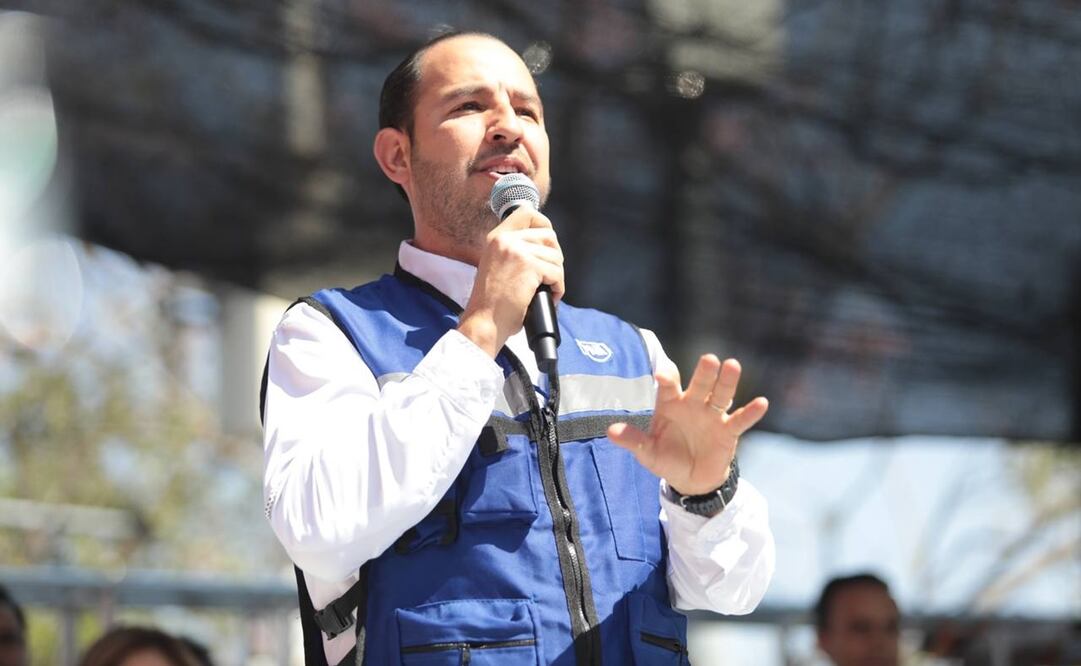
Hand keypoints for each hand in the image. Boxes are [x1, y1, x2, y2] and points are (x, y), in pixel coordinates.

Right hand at [457, 207, 563, 357]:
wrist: (484, 322)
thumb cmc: (491, 303)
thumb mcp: (496, 265)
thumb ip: (513, 251)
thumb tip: (543, 245)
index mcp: (496, 238)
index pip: (527, 212)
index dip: (543, 224)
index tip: (547, 243)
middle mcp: (505, 240)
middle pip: (548, 235)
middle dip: (554, 256)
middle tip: (548, 274)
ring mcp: (517, 251)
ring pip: (556, 255)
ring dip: (557, 275)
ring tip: (546, 289)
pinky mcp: (529, 266)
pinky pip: (557, 272)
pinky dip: (558, 288)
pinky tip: (549, 296)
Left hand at [608, 355, 767, 495]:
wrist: (691, 479)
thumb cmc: (666, 458)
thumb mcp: (647, 452)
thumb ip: (632, 440)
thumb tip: (610, 432)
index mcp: (670, 404)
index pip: (669, 387)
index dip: (668, 379)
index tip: (664, 373)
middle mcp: (693, 404)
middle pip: (700, 385)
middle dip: (704, 373)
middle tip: (709, 359)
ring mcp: (712, 416)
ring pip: (721, 395)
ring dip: (727, 381)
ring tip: (732, 365)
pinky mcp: (728, 431)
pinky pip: (739, 420)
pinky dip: (750, 413)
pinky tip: (762, 402)